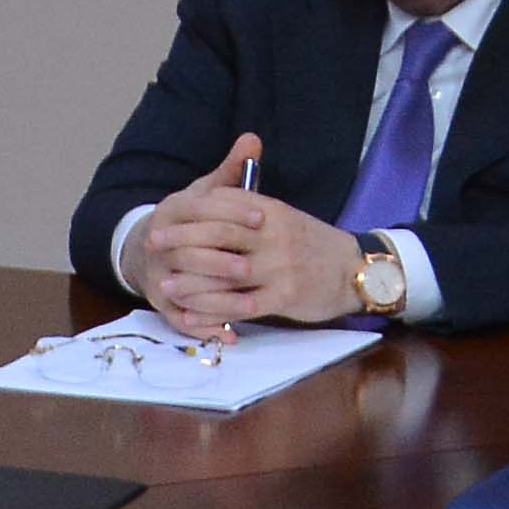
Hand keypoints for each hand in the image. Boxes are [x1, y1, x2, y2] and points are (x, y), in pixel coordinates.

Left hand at [134, 136, 368, 334]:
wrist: (355, 268)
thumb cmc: (311, 243)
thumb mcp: (283, 216)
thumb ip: (248, 205)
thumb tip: (212, 194)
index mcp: (272, 211)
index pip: (225, 205)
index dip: (192, 211)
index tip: (163, 214)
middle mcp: (274, 236)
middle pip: (220, 235)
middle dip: (183, 239)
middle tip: (153, 243)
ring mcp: (280, 267)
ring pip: (227, 274)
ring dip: (193, 280)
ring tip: (164, 284)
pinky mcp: (285, 296)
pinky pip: (242, 306)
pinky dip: (214, 312)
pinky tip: (193, 315)